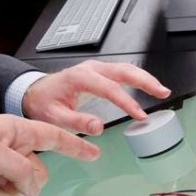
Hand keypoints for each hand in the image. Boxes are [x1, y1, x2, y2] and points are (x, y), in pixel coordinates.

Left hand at [21, 61, 170, 133]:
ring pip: (125, 68)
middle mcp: (89, 69)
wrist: (34, 92)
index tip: (139, 114)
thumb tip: (98, 127)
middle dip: (144, 80)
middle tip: (161, 92)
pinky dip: (137, 78)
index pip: (109, 88)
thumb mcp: (55, 116)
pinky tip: (147, 87)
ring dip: (144, 78)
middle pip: (123, 70)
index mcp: (79, 77)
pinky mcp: (99, 73)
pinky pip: (121, 72)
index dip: (126, 101)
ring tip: (161, 90)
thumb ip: (76, 122)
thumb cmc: (43, 102)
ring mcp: (95, 69)